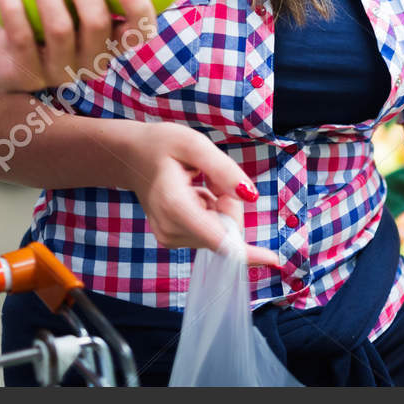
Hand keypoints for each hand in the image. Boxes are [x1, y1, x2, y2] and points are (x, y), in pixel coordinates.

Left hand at [0, 0, 159, 94]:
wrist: (1, 51)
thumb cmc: (48, 11)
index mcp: (113, 42)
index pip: (140, 31)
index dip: (139, 8)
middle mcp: (93, 62)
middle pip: (97, 23)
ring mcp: (61, 72)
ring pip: (59, 28)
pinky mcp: (28, 75)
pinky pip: (23, 36)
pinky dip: (13, 5)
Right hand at [125, 123, 280, 266]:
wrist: (130, 155)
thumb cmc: (161, 146)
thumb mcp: (194, 144)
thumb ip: (223, 169)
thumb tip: (250, 196)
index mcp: (175, 206)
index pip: (217, 239)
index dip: (248, 251)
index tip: (273, 259)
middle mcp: (171, 229)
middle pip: (224, 233)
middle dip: (230, 206)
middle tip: (212, 179)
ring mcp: (170, 238)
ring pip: (219, 233)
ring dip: (220, 208)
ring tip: (199, 184)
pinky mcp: (172, 240)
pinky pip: (209, 233)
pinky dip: (212, 213)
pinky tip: (195, 193)